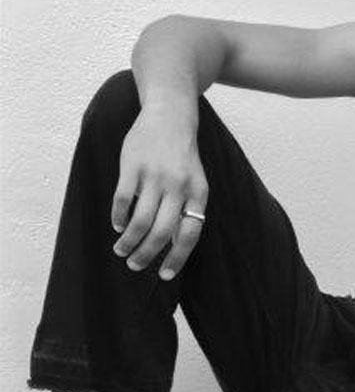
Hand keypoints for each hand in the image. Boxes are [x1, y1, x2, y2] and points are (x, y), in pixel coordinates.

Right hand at [111, 104, 207, 279]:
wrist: (170, 116)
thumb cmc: (182, 156)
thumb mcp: (194, 181)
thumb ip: (186, 209)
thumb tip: (173, 245)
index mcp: (198, 193)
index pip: (190, 234)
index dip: (177, 258)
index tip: (164, 275)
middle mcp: (178, 186)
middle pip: (162, 232)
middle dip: (147, 254)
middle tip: (135, 264)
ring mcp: (155, 176)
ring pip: (140, 221)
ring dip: (129, 241)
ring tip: (121, 250)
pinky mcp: (133, 166)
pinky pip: (122, 200)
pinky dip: (118, 218)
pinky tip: (118, 226)